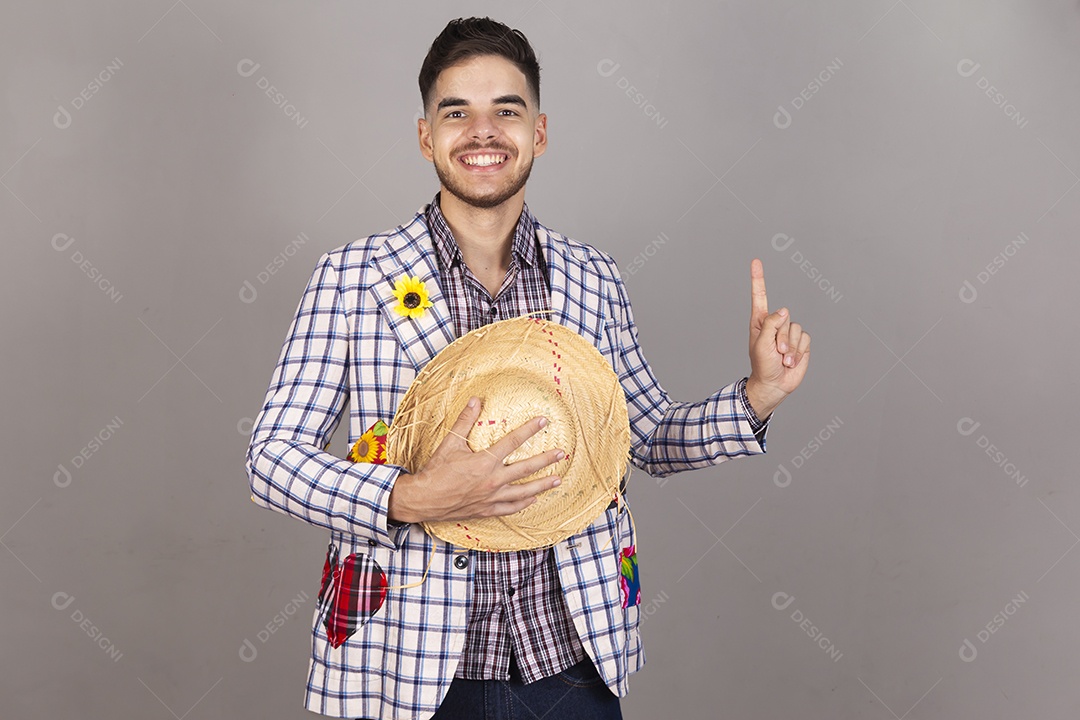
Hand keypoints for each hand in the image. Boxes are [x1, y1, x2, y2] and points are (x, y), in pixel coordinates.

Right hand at [387, 397, 564, 523]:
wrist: (424, 499)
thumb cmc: (436, 471)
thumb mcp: (450, 443)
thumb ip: (465, 421)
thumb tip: (475, 400)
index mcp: (485, 462)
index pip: (512, 442)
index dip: (529, 430)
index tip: (544, 421)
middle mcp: (492, 480)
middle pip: (526, 468)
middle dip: (545, 460)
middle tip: (561, 453)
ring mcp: (492, 497)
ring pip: (524, 491)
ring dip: (542, 484)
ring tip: (557, 480)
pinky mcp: (487, 509)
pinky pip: (511, 507)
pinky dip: (524, 503)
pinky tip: (533, 499)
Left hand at [747, 258, 810, 417]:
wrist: (775, 384)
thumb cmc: (762, 365)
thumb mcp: (761, 344)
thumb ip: (771, 324)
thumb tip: (784, 310)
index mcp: (760, 321)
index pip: (759, 296)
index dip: (758, 279)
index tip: (755, 261)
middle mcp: (775, 324)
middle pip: (784, 318)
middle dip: (781, 337)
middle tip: (776, 352)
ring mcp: (788, 332)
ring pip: (795, 328)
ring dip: (790, 347)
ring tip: (782, 358)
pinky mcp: (801, 342)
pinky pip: (805, 338)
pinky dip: (799, 351)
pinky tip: (791, 361)